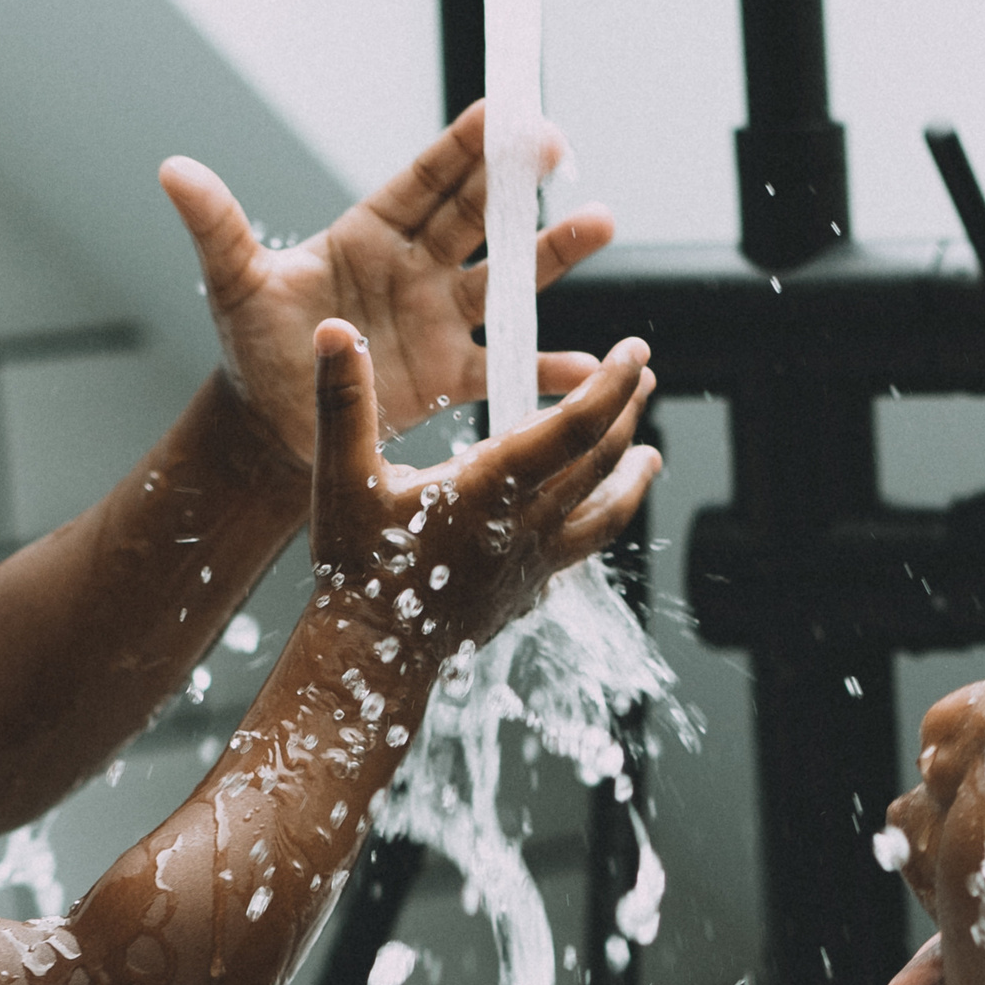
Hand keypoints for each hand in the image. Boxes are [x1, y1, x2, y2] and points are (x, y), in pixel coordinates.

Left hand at [161, 103, 615, 465]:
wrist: (272, 428)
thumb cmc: (255, 348)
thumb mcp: (235, 285)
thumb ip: (217, 227)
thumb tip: (173, 169)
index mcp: (369, 236)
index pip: (426, 181)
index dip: (463, 146)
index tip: (503, 111)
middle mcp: (415, 270)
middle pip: (478, 215)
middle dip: (518, 181)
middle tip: (557, 146)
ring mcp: (440, 320)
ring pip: (506, 281)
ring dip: (551, 255)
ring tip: (599, 224)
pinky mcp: (452, 377)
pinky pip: (507, 367)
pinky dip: (546, 367)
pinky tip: (590, 367)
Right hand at [305, 319, 657, 658]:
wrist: (377, 655)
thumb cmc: (360, 568)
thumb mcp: (340, 476)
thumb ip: (342, 401)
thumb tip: (332, 329)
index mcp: (490, 486)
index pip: (573, 427)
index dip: (610, 386)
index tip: (635, 352)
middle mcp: (526, 523)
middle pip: (599, 462)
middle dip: (628, 413)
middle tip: (646, 378)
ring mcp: (534, 560)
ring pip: (604, 513)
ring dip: (633, 478)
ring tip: (652, 456)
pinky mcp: (529, 586)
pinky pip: (581, 548)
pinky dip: (600, 522)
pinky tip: (596, 516)